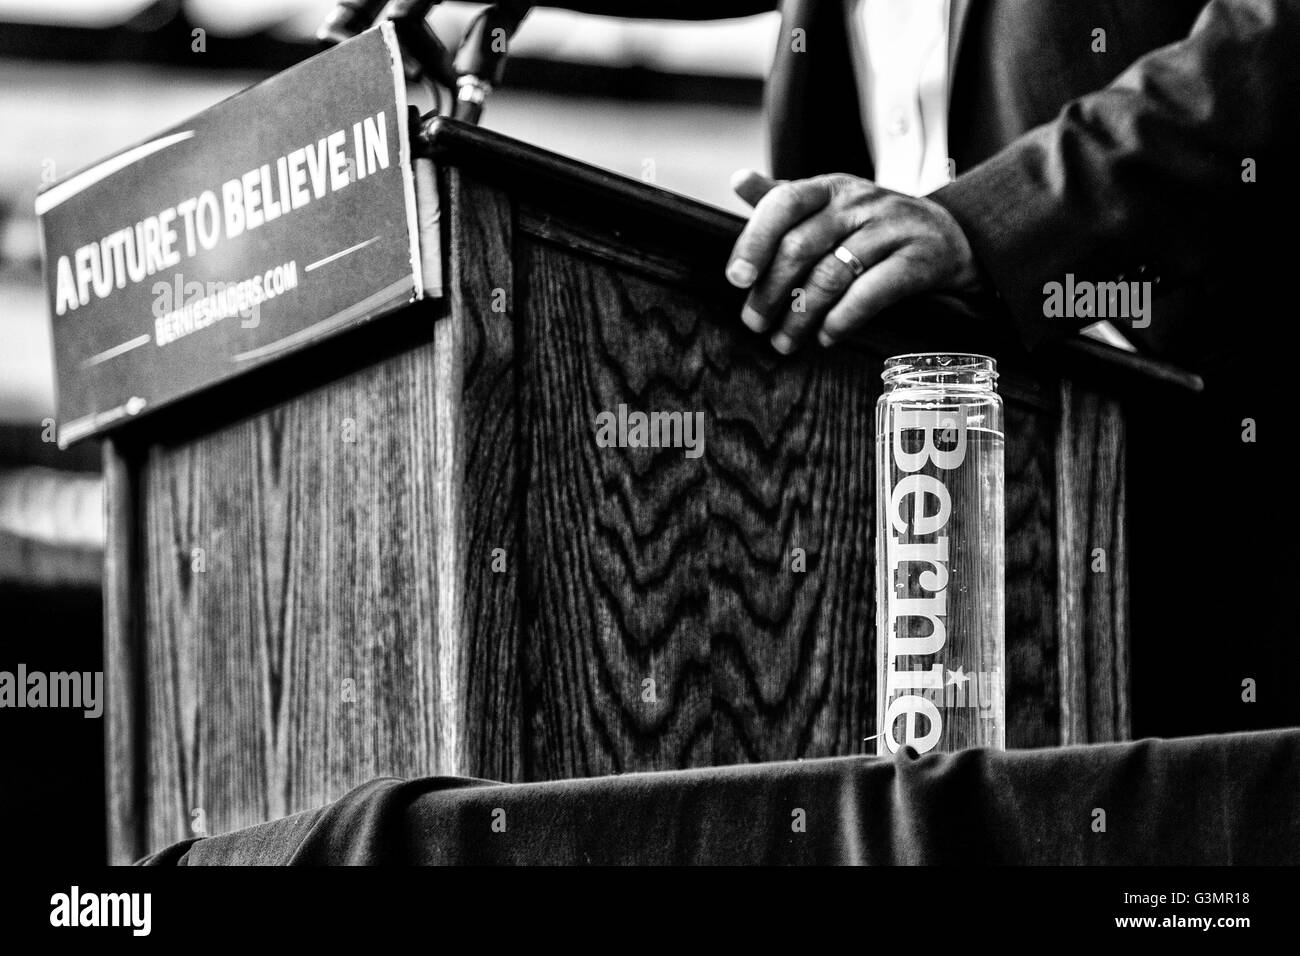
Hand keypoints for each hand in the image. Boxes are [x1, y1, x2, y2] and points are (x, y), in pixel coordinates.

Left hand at [724, 169, 984, 352]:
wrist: (953, 235)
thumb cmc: (876, 225)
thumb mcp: (833, 204)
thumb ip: (786, 197)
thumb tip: (739, 180)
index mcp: (831, 187)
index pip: (784, 204)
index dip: (755, 241)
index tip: (736, 279)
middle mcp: (859, 202)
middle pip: (802, 246)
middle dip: (770, 291)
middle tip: (755, 324)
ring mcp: (891, 229)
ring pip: (832, 274)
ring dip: (800, 315)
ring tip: (784, 341)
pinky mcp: (918, 260)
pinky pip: (871, 292)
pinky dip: (842, 320)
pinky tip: (826, 337)